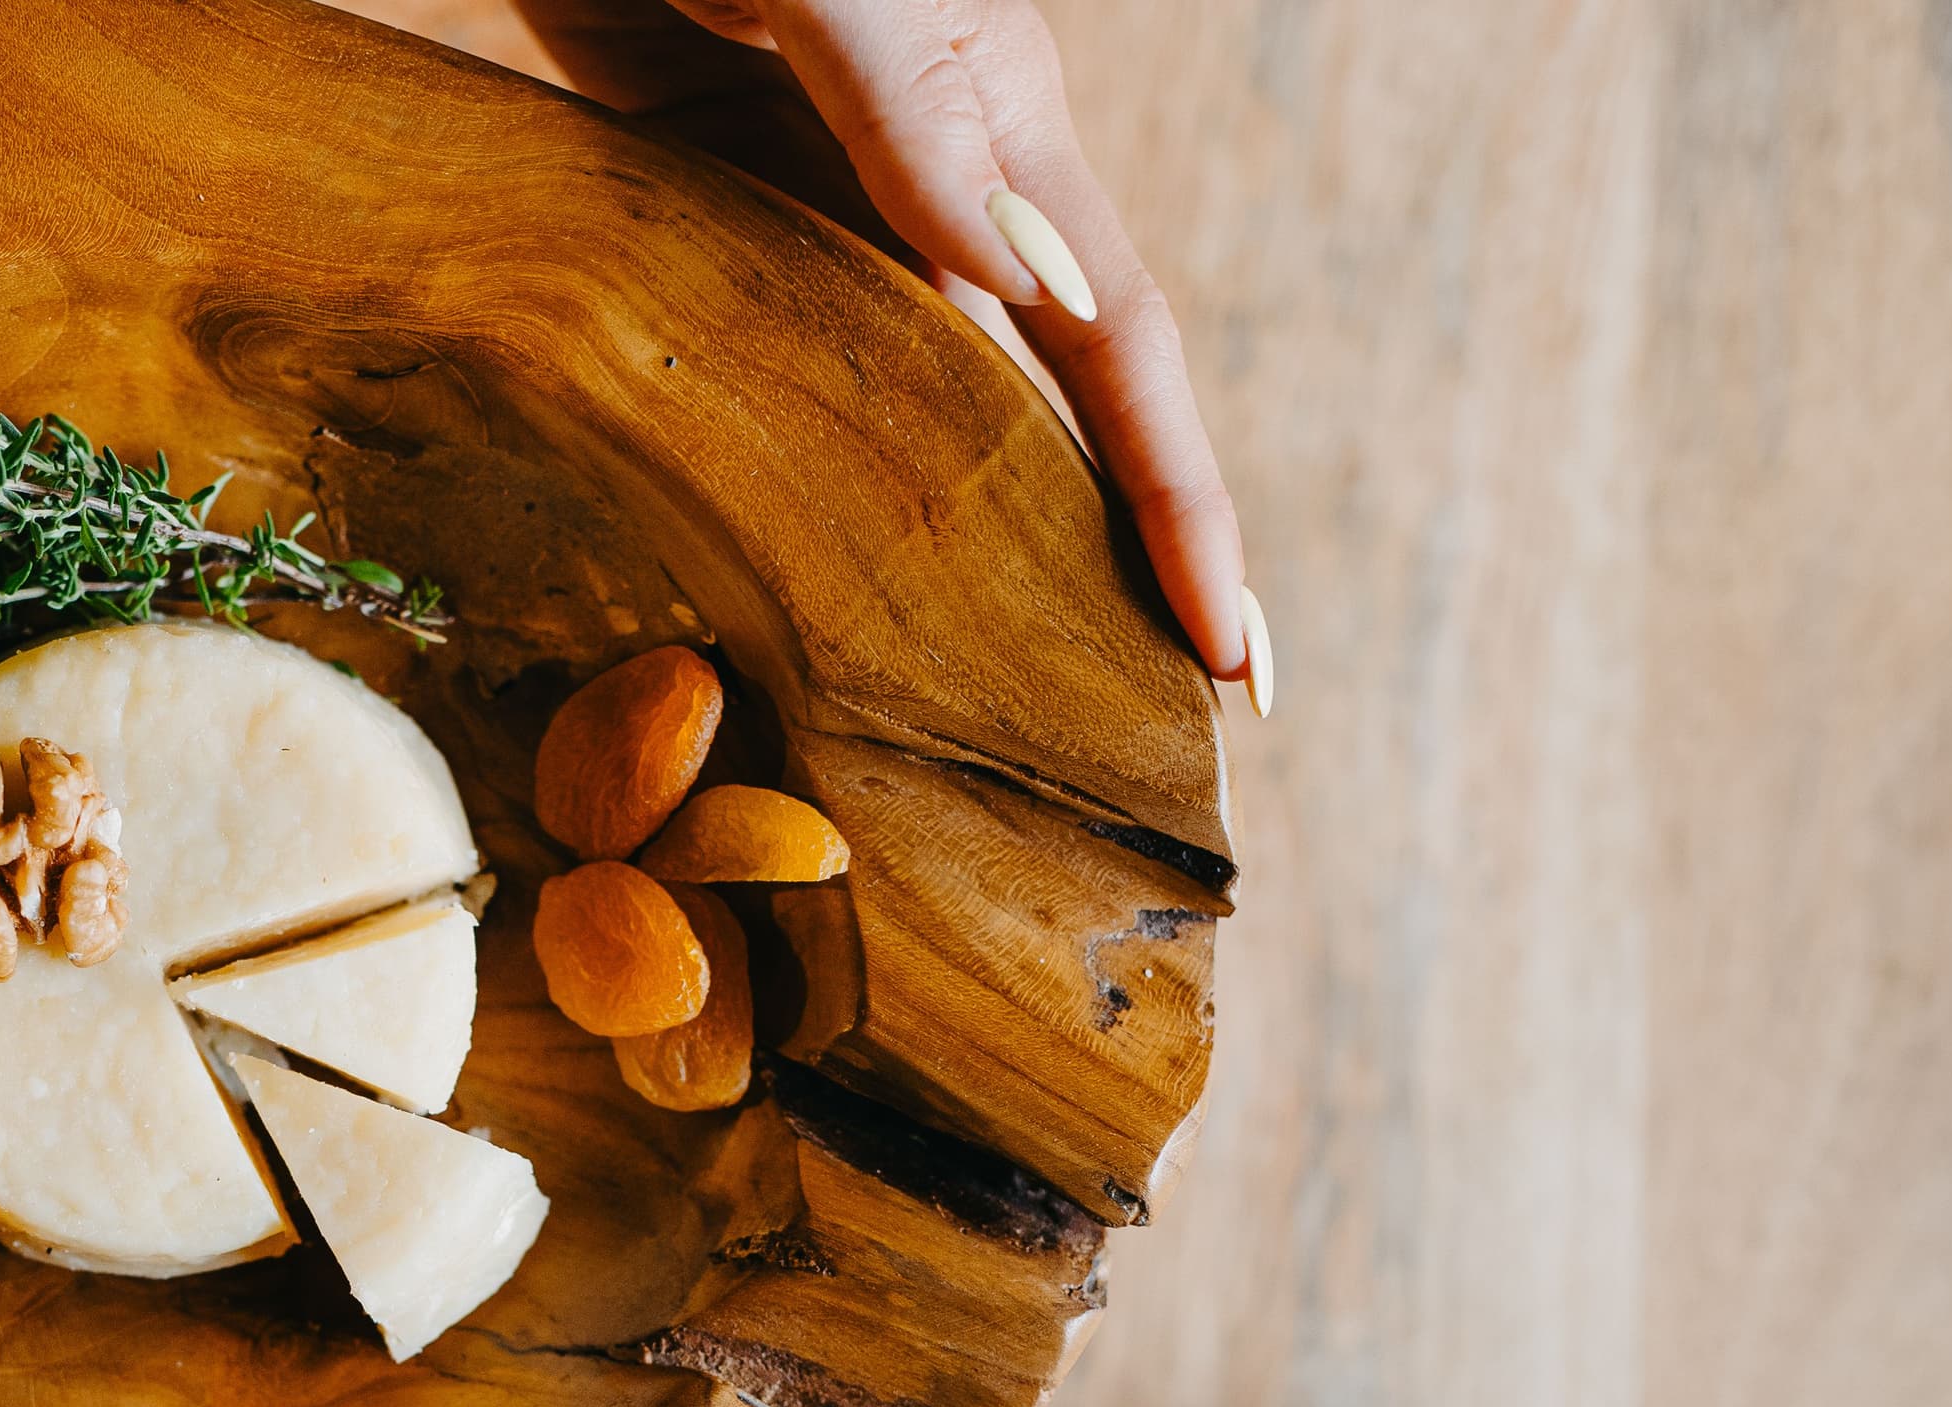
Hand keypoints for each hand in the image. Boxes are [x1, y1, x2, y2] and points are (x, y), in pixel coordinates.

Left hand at [512, 0, 1269, 713]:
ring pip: (920, 414)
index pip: (1122, 356)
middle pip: (1051, 414)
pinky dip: (809, 470)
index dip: (1183, 513)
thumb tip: (1030, 301)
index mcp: (1010, 138)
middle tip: (1160, 743)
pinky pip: (783, 365)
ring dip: (968, 548)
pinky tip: (807, 577)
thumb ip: (923, 117)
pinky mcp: (717, 205)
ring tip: (1001, 707)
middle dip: (1117, 569)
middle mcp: (940, 195)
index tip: (1235, 665)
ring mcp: (829, 206)